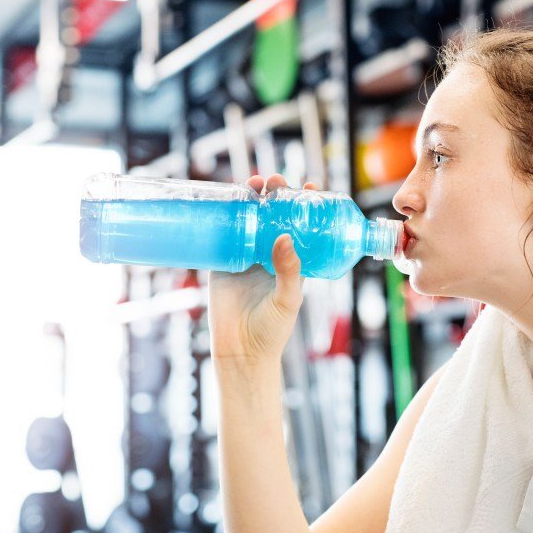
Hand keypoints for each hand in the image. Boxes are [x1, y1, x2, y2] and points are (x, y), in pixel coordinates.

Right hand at [208, 174, 318, 366]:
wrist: (239, 351)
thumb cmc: (271, 330)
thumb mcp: (288, 300)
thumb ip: (289, 271)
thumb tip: (285, 237)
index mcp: (293, 261)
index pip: (303, 226)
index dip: (306, 205)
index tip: (310, 186)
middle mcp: (269, 254)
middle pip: (275, 215)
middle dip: (276, 194)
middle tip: (276, 182)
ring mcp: (245, 254)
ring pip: (249, 218)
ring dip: (252, 197)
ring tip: (255, 181)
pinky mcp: (222, 260)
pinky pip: (224, 232)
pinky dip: (226, 213)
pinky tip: (228, 196)